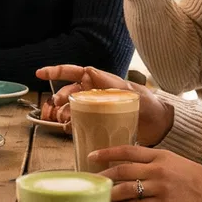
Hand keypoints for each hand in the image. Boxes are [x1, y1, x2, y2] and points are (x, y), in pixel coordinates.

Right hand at [35, 64, 173, 145]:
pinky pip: (80, 123)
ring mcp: (96, 109)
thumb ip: (109, 82)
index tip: (40, 73)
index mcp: (101, 81)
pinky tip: (69, 130)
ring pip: (72, 108)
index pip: (75, 73)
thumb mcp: (130, 91)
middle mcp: (96, 93)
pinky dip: (71, 126)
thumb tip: (88, 71)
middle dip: (60, 97)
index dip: (56, 72)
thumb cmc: (149, 104)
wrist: (161, 126)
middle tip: (58, 106)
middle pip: (70, 92)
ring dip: (63, 113)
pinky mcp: (99, 124)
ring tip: (63, 121)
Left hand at [91, 146, 201, 201]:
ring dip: (108, 193)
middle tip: (90, 179)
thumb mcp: (172, 159)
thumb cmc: (192, 175)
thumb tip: (126, 163)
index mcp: (159, 155)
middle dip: (103, 175)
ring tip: (97, 195)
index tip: (91, 155)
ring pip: (126, 189)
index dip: (107, 152)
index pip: (127, 150)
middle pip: (122, 170)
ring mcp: (159, 187)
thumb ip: (151, 159)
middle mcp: (157, 169)